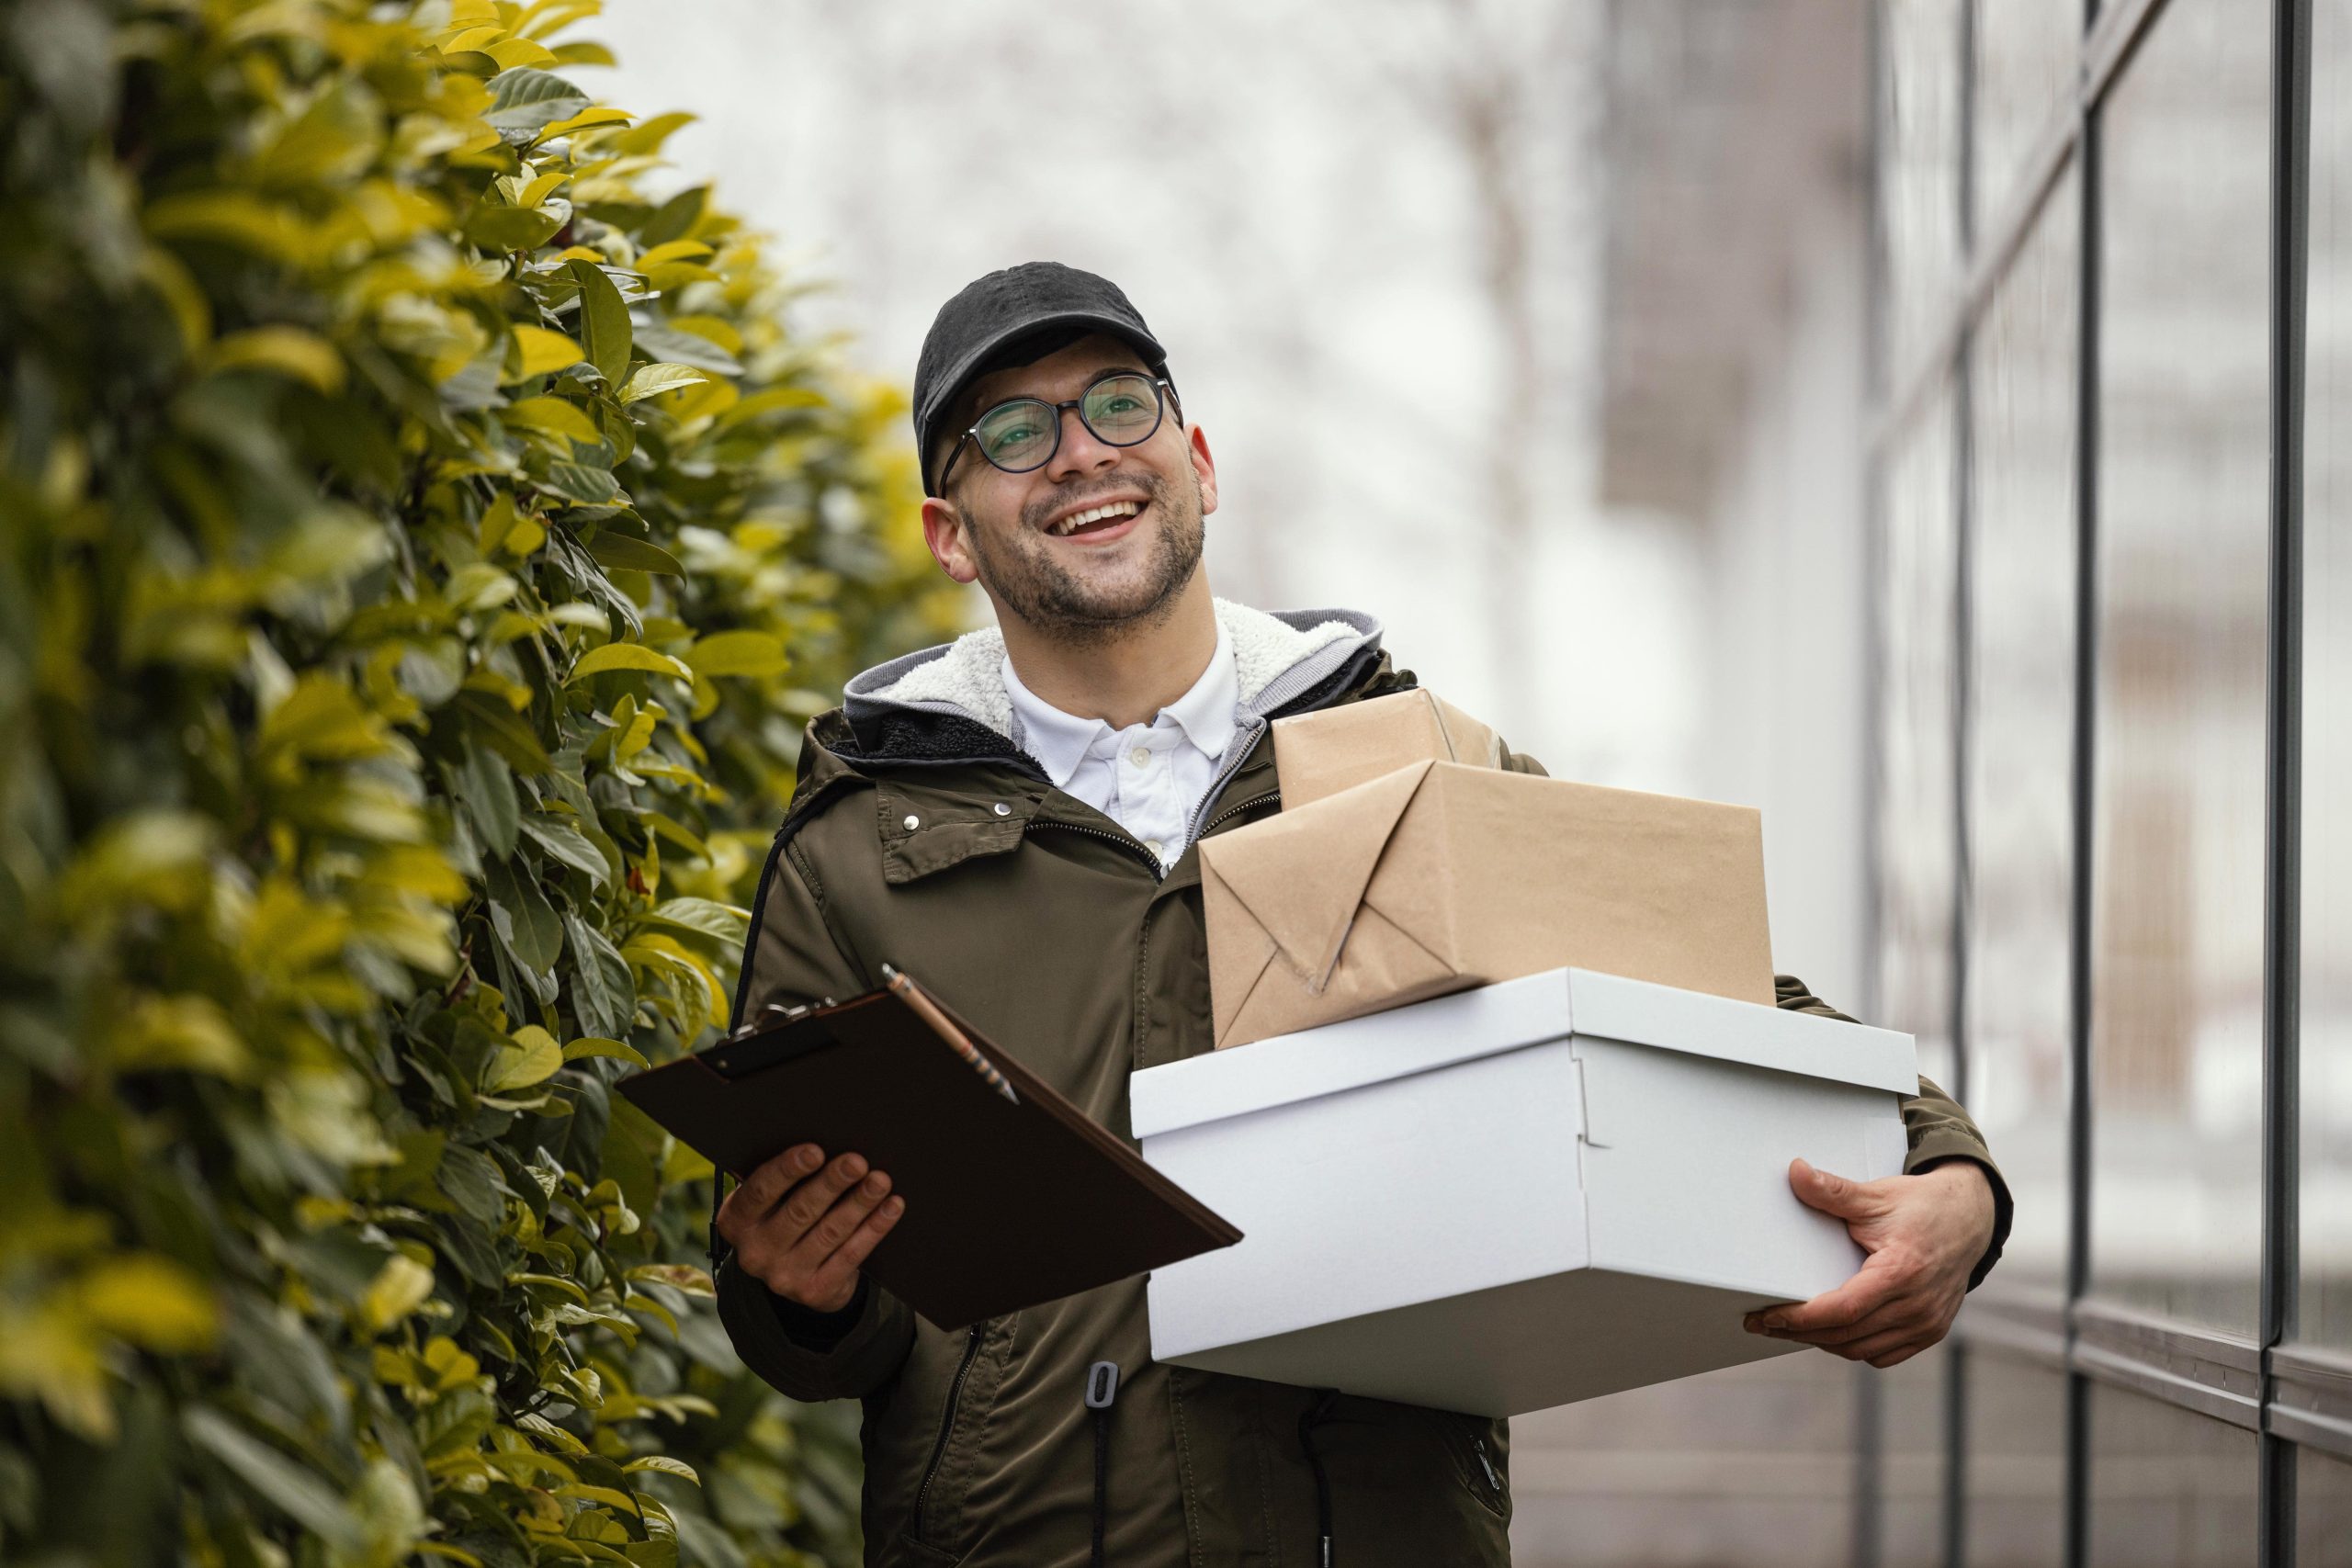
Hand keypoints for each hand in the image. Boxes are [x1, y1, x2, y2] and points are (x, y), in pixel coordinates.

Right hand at [715, 1143, 905, 1313]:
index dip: (788, 1170)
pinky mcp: (815, 1292)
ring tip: (880, 1180)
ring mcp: (784, 1276)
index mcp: (736, 1221)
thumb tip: (828, 1142)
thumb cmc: (783, 1215)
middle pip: (799, 1212)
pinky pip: (850, 1256)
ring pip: (829, 1233)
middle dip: (831, 1184)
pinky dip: (874, 1228)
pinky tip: (891, 1207)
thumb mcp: (770, 1201)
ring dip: (859, 1203)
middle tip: (857, 1162)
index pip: (760, 1192)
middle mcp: (755, 1253)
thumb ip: (784, 1179)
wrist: (792, 1274)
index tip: (815, 1151)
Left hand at [1742, 1156, 1994, 1368]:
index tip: (1767, 1316)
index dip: (1801, 1318)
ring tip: (1790, 1330)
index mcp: (1901, 1272)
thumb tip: (1795, 1172)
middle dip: (1800, 1333)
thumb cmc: (1922, 1206)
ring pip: (1863, 1350)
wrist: (1971, 1218)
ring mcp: (1928, 1323)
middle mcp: (1917, 1305)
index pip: (1844, 1309)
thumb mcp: (1876, 1195)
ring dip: (1824, 1343)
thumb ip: (1833, 1190)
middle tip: (1764, 1323)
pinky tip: (1831, 1334)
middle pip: (1847, 1335)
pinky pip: (1884, 1354)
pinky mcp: (1931, 1331)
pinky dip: (1855, 1348)